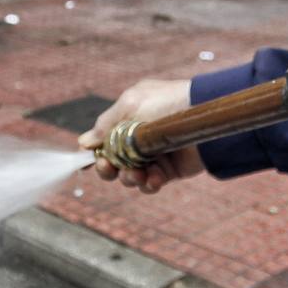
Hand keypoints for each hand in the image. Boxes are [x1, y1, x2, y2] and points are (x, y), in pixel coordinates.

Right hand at [77, 79, 204, 193]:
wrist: (204, 115)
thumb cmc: (167, 103)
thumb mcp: (130, 105)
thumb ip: (104, 126)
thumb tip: (83, 142)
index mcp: (128, 117)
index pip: (104, 139)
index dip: (94, 153)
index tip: (85, 164)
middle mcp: (139, 137)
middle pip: (114, 161)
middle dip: (108, 168)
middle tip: (109, 167)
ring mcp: (155, 154)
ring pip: (131, 175)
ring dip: (128, 178)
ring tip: (136, 173)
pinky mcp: (171, 169)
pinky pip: (151, 183)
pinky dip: (149, 184)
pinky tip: (153, 179)